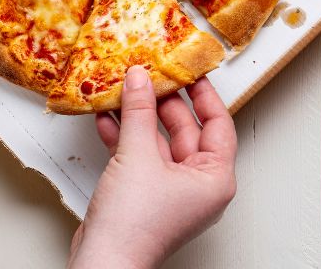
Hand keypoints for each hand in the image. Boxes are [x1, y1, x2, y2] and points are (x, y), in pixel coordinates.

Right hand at [67, 67, 236, 268]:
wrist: (101, 266)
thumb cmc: (134, 226)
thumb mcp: (138, 156)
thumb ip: (140, 112)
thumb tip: (141, 78)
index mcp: (216, 178)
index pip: (219, 124)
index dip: (204, 94)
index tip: (190, 71)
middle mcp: (199, 185)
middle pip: (186, 130)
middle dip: (163, 103)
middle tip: (150, 75)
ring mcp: (172, 192)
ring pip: (159, 143)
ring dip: (139, 119)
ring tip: (125, 90)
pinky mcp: (147, 197)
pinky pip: (141, 158)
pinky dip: (125, 139)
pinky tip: (108, 118)